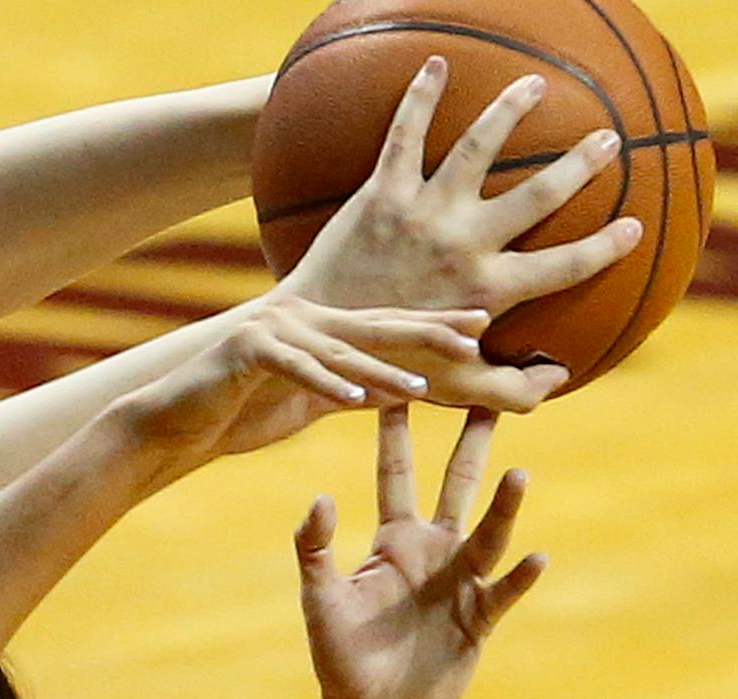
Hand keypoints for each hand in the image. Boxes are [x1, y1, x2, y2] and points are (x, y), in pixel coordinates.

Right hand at [118, 296, 482, 472]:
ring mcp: (272, 329)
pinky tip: (354, 398)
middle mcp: (300, 318)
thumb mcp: (305, 402)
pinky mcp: (246, 350)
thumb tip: (397, 389)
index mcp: (317, 328)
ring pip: (340, 350)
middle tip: (476, 334)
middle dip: (427, 331)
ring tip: (422, 385)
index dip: (433, 326)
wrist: (169, 423)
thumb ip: (348, 388)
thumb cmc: (234, 414)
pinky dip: (325, 383)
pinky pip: (295, 368)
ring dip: (382, 370)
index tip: (482, 326)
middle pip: (375, 326)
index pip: (386, 326)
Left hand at [278, 57, 641, 406]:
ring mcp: (421, 215)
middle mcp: (461, 246)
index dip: (605, 247)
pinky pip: (403, 137)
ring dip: (508, 112)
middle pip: (537, 195)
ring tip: (533, 85)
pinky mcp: (380, 196)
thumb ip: (509, 387)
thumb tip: (559, 378)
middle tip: (608, 137)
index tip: (634, 226)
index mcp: (486, 290)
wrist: (310, 341)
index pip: (564, 266)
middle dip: (579, 164)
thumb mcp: (452, 383)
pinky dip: (419, 98)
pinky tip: (435, 65)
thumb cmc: (384, 365)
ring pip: (477, 150)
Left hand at [297, 405, 545, 698]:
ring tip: (519, 471)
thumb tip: (319, 496)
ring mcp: (460, 584)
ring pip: (487, 533)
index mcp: (392, 542)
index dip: (397, 434)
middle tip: (490, 395)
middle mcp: (432, 553)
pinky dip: (518, 576)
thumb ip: (314, 548)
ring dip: (503, 505)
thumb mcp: (320, 599)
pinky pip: (502, 593)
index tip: (403, 383)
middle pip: (455, 487)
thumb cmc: (339, 657)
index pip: (396, 476)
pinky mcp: (478, 620)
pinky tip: (536, 555)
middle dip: (470, 444)